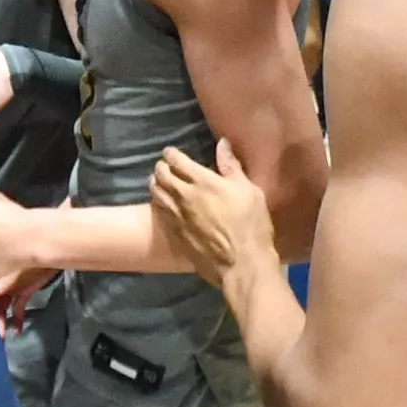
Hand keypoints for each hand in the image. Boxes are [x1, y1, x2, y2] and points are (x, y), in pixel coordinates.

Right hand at [0, 267, 56, 336]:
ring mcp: (12, 287)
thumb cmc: (32, 260)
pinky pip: (17, 307)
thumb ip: (4, 281)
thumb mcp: (17, 270)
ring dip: (2, 322)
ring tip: (3, 337)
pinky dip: (17, 318)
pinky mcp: (24, 292)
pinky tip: (18, 331)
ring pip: (2, 307)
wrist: (54, 255)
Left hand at [150, 140, 276, 296]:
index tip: (170, 152)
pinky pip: (160, 213)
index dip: (171, 154)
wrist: (242, 263)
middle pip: (161, 175)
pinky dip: (158, 204)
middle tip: (164, 166)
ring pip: (156, 193)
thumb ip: (231, 167)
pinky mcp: (175, 233)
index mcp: (202, 182)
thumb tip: (222, 143)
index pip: (177, 160)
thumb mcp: (249, 190)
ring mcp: (176, 216)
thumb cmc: (251, 224)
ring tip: (158, 181)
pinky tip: (162, 204)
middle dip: (161, 167)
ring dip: (155, 184)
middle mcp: (184, 196)